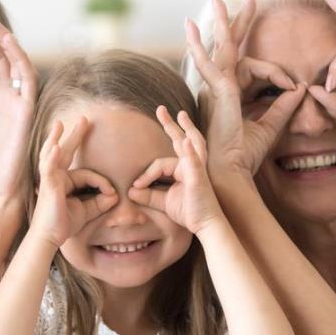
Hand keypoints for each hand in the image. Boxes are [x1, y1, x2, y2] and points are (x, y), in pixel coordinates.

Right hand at [31, 119, 117, 247]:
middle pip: (66, 152)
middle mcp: (56, 177)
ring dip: (56, 138)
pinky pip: (50, 169)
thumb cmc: (64, 224)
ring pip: (54, 155)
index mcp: (65, 181)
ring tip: (59, 125)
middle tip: (84, 119)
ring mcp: (50, 180)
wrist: (49, 238)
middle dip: (75, 135)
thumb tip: (115, 195)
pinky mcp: (48, 186)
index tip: (112, 194)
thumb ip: (101, 202)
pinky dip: (53, 157)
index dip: (102, 183)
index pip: (87, 173)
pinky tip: (57, 147)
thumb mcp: (87, 211)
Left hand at [128, 107, 222, 234]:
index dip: (146, 174)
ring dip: (185, 128)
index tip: (135, 186)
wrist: (205, 225)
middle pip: (180, 140)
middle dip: (170, 124)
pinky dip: (190, 151)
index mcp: (183, 169)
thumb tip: (130, 190)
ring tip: (180, 115)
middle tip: (161, 109)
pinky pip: (194, 162)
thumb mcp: (163, 202)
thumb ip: (147, 195)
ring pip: (190, 144)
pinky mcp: (199, 178)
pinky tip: (186, 141)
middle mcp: (191, 165)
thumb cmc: (188, 211)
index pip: (159, 163)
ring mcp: (197, 169)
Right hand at [186, 0, 305, 177]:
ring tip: (218, 0)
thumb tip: (301, 89)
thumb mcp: (272, 126)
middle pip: (229, 48)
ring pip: (220, 48)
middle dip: (238, 23)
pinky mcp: (217, 90)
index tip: (293, 84)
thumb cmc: (245, 155)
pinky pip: (216, 62)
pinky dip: (209, 48)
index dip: (276, 72)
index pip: (250, 67)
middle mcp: (218, 88)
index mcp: (229, 95)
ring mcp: (215, 87)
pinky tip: (194, 33)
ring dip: (222, 23)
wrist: (231, 171)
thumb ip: (285, 106)